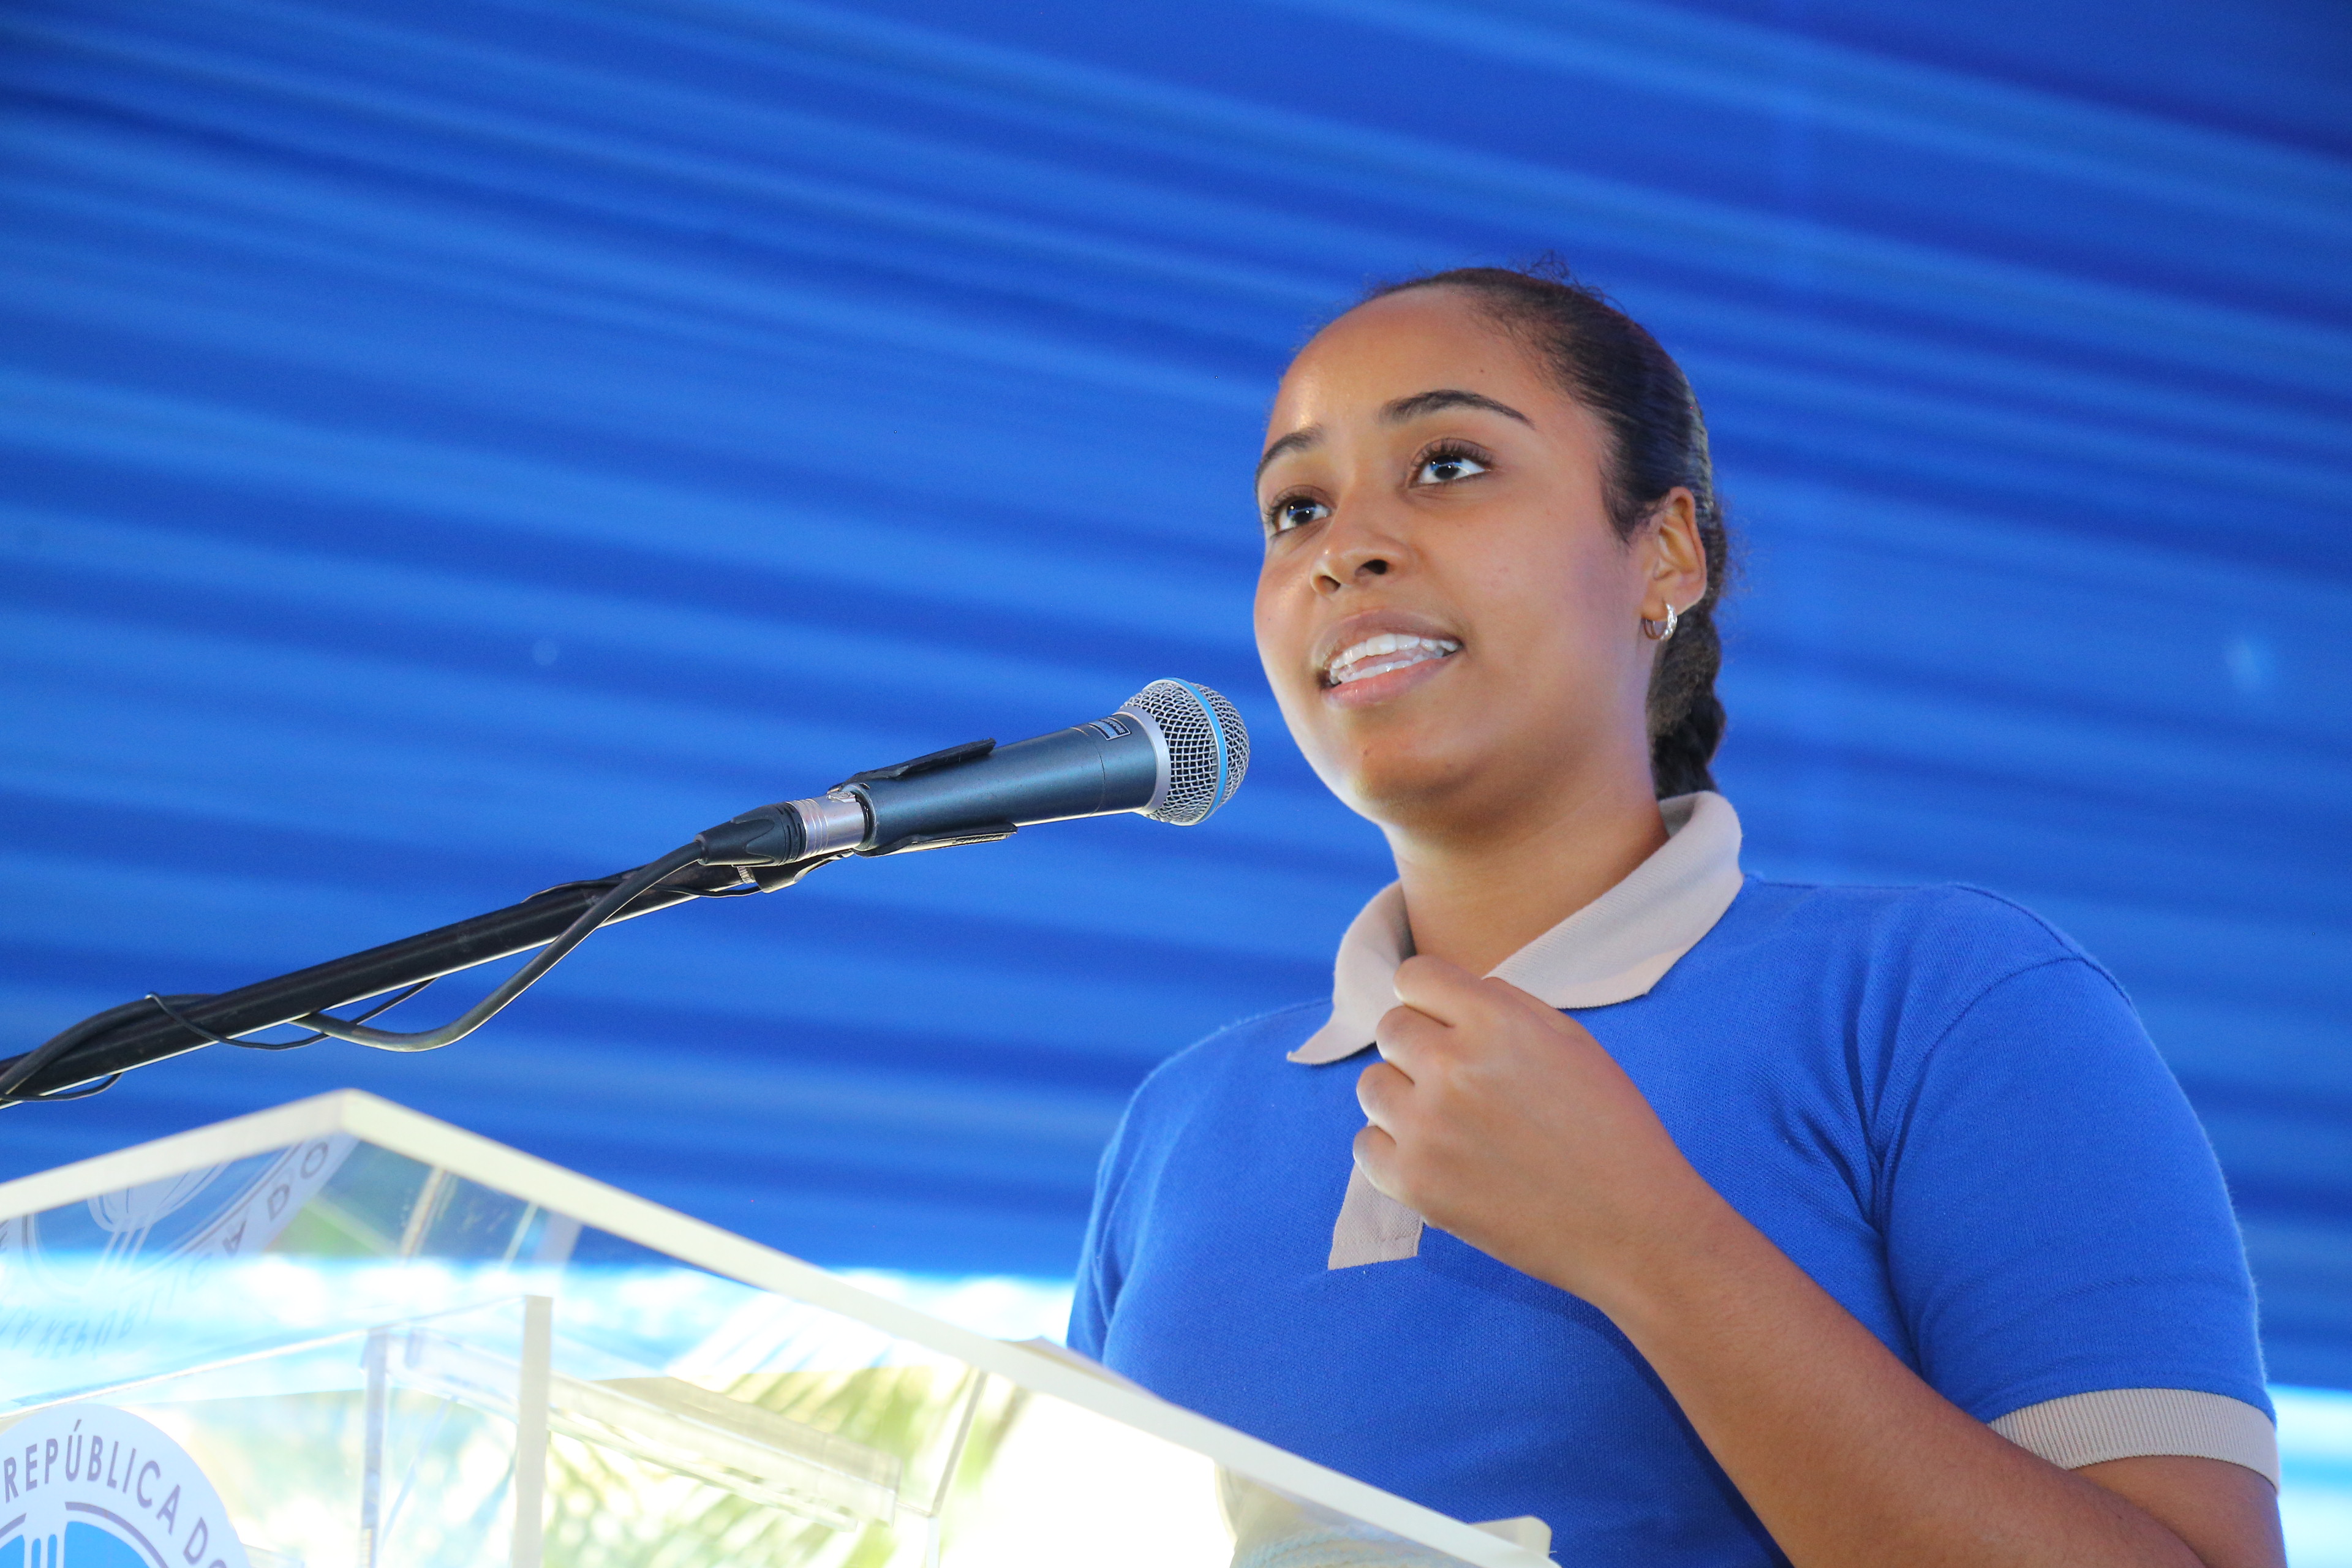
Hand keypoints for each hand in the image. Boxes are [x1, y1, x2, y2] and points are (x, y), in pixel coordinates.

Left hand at [1353, 954, 1720, 1304]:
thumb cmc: (1612, 1130)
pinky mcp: (1413, 1182)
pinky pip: (1365, 1145)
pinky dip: (1392, 1150)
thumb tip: (1450, 995)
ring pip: (1372, 1085)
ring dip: (1402, 1098)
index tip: (1445, 1024)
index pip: (1413, 977)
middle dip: (1419, 1047)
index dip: (1429, 999)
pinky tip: (1435, 1158)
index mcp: (1495, 1021)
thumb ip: (1505, 1006)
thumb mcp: (1572, 1041)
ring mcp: (1426, 1126)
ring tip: (1449, 1124)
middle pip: (1390, 1029)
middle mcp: (1452, 1065)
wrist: (1634, 1227)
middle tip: (1459, 1083)